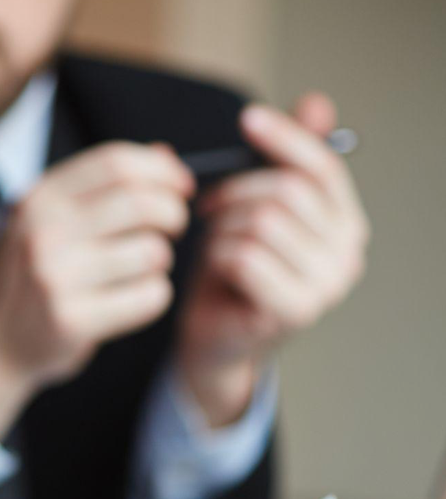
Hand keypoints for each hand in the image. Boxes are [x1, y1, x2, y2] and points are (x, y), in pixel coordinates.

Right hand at [0, 142, 192, 435]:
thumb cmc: (25, 278)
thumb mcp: (43, 220)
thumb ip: (98, 187)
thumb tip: (167, 156)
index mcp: (38, 199)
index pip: (116, 163)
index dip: (162, 171)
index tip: (180, 188)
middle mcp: (43, 232)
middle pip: (142, 203)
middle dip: (172, 214)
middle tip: (170, 230)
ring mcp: (55, 277)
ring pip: (152, 252)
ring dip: (159, 262)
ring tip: (137, 271)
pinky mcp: (72, 320)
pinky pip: (149, 297)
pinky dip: (152, 298)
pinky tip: (130, 300)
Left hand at [180, 92, 368, 426]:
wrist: (214, 340)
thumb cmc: (231, 271)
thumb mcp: (253, 207)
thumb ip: (281, 161)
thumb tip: (317, 102)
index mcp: (345, 222)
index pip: (322, 167)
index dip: (284, 138)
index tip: (247, 118)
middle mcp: (348, 253)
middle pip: (287, 192)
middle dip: (235, 192)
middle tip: (207, 208)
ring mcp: (327, 285)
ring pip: (262, 222)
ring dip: (222, 229)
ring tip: (214, 246)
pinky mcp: (296, 309)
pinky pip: (245, 256)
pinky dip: (218, 257)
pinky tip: (215, 272)